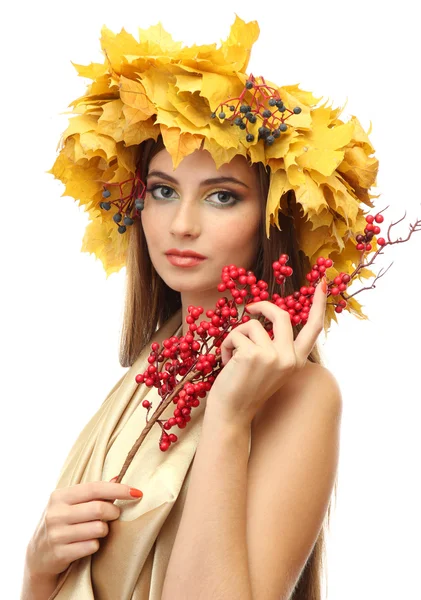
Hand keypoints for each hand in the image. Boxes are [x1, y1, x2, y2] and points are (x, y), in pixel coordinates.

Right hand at [26, 479, 142, 578]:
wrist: (38, 555)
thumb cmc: (62, 522)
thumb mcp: (71, 504)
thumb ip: (93, 492)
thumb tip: (118, 477)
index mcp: (60, 496)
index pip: (95, 488)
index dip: (118, 489)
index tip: (137, 492)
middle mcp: (56, 514)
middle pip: (99, 508)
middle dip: (113, 512)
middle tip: (114, 514)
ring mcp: (56, 534)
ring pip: (98, 529)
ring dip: (104, 530)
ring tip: (97, 530)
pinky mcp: (60, 553)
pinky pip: (92, 546)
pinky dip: (96, 544)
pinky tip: (87, 543)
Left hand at [206, 278, 326, 426]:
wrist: (231, 414)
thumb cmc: (245, 388)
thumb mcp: (268, 367)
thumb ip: (275, 346)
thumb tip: (266, 316)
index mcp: (296, 361)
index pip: (313, 328)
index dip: (318, 304)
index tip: (322, 283)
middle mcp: (289, 358)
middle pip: (281, 315)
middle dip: (263, 306)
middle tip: (251, 306)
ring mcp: (272, 356)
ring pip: (252, 325)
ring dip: (236, 336)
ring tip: (232, 357)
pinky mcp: (252, 354)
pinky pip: (236, 334)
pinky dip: (226, 345)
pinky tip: (227, 363)